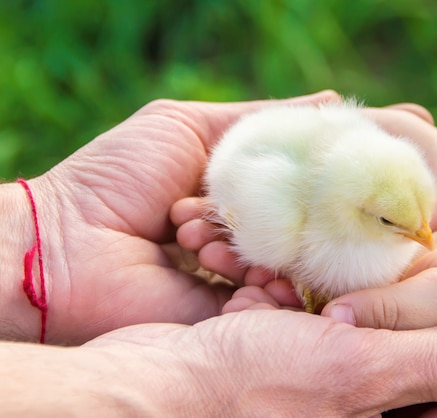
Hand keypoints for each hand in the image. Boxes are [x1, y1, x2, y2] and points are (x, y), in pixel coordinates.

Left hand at [12, 91, 338, 343]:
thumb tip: (335, 103)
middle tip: (244, 209)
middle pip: (296, 227)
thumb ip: (259, 119)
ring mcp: (234, 274)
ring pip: (283, 264)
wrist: (66, 244)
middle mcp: (240, 233)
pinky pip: (267, 302)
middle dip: (281, 216)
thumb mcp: (187, 125)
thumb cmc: (119, 176)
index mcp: (233, 192)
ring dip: (251, 249)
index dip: (311, 181)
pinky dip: (260, 286)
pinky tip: (228, 270)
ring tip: (194, 238)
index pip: (295, 187)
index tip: (331, 173)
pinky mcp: (226, 313)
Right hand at [214, 285, 436, 416]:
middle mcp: (373, 414)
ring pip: (399, 341)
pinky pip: (348, 327)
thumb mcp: (354, 374)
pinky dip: (356, 300)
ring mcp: (339, 388)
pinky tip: (378, 272)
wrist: (156, 388)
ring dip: (414, 305)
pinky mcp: (308, 362)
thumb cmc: (248, 389)